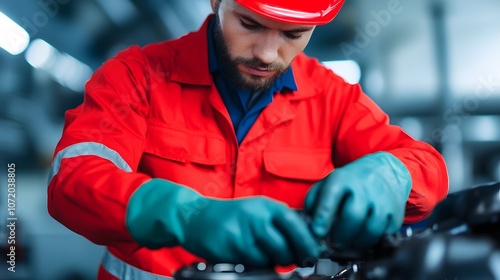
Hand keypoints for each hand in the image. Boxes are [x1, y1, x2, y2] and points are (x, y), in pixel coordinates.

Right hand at [126, 179, 318, 266]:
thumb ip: (282, 221)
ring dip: (270, 262)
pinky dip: (255, 264)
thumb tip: (310, 237)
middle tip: (288, 257)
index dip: (307, 242)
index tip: (312, 253)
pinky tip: (247, 254)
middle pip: (285, 247)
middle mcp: (255, 217)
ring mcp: (242, 233)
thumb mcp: (259, 209)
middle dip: (290, 258)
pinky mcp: (230, 249)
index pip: (296, 224)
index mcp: (266, 205)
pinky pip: (253, 264)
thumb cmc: (232, 216)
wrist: (195, 217)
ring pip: (269, 259)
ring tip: (261, 251)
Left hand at [304, 152, 411, 248]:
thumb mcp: (328, 183)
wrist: (384, 172)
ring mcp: (382, 201)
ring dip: (357, 243)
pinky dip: (372, 243)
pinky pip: (384, 235)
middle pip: (353, 216)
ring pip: (370, 230)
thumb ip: (314, 202)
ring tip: (349, 243)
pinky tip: (364, 239)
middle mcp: (364, 188)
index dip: (323, 216)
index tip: (317, 232)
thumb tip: (307, 226)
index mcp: (342, 179)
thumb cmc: (349, 182)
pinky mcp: (395, 214)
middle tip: (333, 244)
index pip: (331, 196)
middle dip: (340, 235)